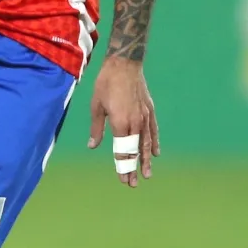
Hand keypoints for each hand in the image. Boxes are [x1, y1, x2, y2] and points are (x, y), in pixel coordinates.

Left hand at [87, 58, 157, 187]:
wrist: (124, 63)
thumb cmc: (106, 83)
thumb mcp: (96, 106)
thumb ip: (97, 129)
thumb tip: (93, 146)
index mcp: (120, 122)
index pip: (122, 150)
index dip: (122, 166)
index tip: (122, 179)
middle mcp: (134, 122)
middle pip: (135, 150)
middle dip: (133, 168)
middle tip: (133, 184)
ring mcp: (144, 116)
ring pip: (146, 143)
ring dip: (145, 160)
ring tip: (147, 174)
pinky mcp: (149, 110)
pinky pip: (153, 130)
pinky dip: (154, 142)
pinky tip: (155, 153)